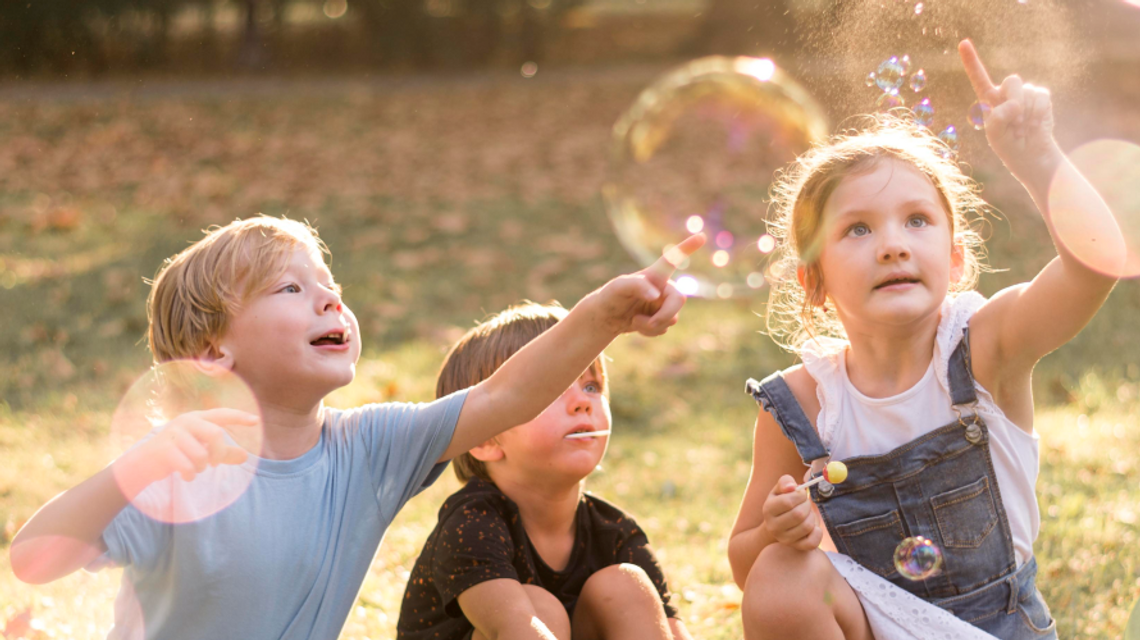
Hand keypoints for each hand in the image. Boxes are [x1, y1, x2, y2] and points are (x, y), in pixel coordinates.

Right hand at [117, 408, 256, 489]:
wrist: (144, 463)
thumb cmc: (177, 453)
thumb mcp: (201, 450)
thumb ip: (223, 453)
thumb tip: (246, 456)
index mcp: (197, 418)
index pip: (222, 414)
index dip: (239, 417)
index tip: (256, 421)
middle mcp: (186, 421)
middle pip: (215, 435)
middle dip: (218, 453)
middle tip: (214, 464)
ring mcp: (173, 434)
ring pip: (201, 455)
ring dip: (201, 468)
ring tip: (194, 469)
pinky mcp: (164, 449)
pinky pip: (187, 467)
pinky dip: (190, 475)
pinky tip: (185, 476)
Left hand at [592, 233, 705, 336]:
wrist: (606, 318)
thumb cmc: (611, 296)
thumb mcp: (618, 287)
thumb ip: (637, 286)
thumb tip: (657, 296)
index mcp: (655, 275)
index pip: (673, 259)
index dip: (687, 248)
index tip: (701, 236)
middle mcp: (663, 287)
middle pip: (680, 300)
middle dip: (665, 315)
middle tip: (650, 323)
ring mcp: (663, 304)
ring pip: (672, 318)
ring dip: (652, 325)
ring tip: (635, 319)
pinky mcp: (662, 318)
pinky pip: (664, 329)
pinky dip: (650, 332)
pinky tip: (637, 324)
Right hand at [762, 474, 822, 550]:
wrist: (778, 524)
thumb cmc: (782, 502)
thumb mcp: (780, 489)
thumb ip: (786, 481)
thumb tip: (792, 487)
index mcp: (768, 509)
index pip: (788, 502)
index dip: (800, 495)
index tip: (801, 494)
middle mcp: (773, 526)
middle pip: (799, 515)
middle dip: (807, 505)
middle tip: (805, 503)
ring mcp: (784, 539)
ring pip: (807, 526)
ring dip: (812, 517)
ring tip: (807, 514)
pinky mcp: (796, 547)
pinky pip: (812, 542)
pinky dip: (817, 532)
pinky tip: (812, 526)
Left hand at [959, 39, 1063, 192]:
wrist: (1031, 155)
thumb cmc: (1009, 146)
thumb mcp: (995, 136)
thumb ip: (997, 118)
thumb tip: (1015, 104)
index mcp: (988, 100)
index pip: (979, 78)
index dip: (971, 60)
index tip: (963, 43)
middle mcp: (1006, 93)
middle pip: (1012, 81)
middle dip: (1016, 99)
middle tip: (1016, 122)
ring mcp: (1025, 94)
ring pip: (1028, 91)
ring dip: (1027, 114)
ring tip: (1024, 127)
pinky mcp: (1041, 98)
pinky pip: (1041, 97)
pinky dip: (1039, 113)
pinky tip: (1035, 124)